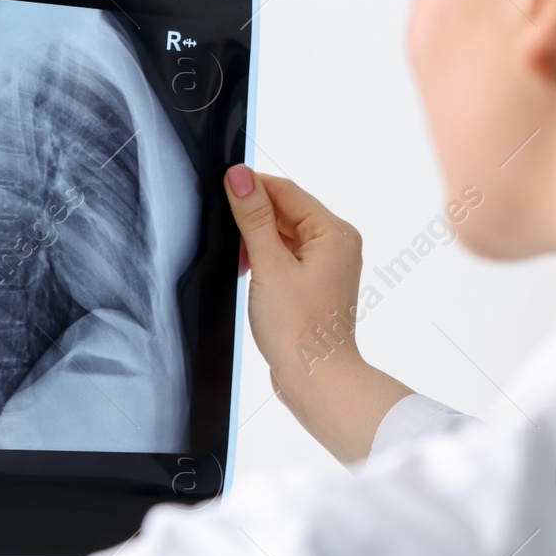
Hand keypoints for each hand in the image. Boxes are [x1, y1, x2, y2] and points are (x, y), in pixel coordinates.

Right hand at [224, 165, 411, 461]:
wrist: (315, 380)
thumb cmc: (299, 329)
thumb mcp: (269, 265)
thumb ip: (253, 218)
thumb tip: (239, 175)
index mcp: (334, 232)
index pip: (287, 191)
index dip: (252, 186)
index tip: (219, 185)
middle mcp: (336, 244)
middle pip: (285, 211)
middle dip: (252, 217)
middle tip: (221, 227)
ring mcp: (326, 265)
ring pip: (283, 234)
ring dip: (256, 240)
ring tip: (238, 259)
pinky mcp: (313, 284)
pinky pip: (284, 257)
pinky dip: (264, 259)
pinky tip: (247, 272)